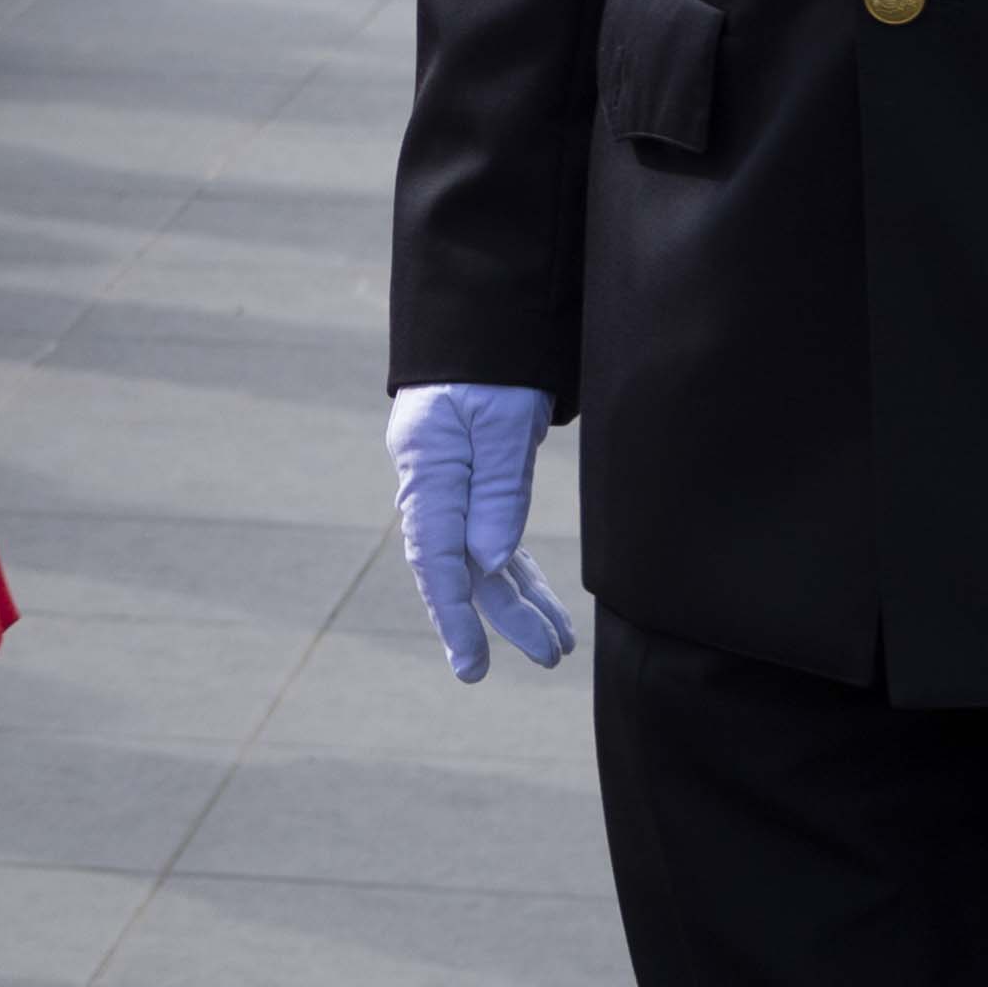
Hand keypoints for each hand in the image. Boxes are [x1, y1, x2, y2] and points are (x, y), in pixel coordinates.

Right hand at [385, 382, 576, 681]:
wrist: (482, 322)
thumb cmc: (492, 366)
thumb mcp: (503, 421)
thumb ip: (498, 490)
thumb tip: (490, 564)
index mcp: (427, 469)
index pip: (436, 557)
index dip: (453, 616)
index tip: (473, 665)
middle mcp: (432, 484)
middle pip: (463, 565)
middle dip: (505, 617)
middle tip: (549, 657)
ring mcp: (451, 485)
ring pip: (482, 559)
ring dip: (520, 602)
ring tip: (560, 646)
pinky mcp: (473, 482)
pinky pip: (493, 540)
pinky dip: (520, 573)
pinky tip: (544, 603)